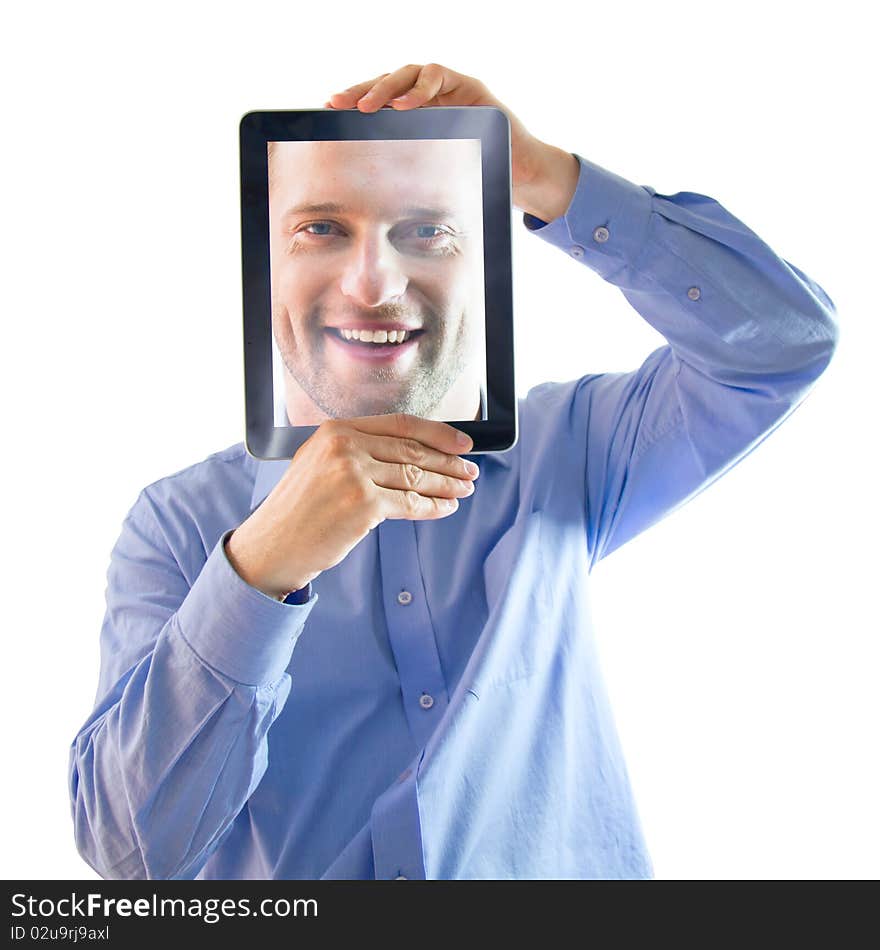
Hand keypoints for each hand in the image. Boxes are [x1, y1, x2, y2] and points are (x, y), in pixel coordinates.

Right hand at [225, 414, 479, 598]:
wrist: (274, 544)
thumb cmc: (299, 510)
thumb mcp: (320, 464)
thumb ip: (358, 451)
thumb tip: (410, 454)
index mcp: (336, 430)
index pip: (399, 424)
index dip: (437, 433)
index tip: (461, 442)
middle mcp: (345, 446)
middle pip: (412, 450)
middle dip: (448, 462)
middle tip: (470, 471)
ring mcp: (354, 474)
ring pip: (415, 476)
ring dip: (446, 485)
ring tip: (464, 489)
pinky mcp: (363, 504)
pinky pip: (410, 503)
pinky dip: (433, 507)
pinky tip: (446, 508)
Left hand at [324, 63, 575, 216]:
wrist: (518, 176)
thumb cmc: (475, 181)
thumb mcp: (430, 181)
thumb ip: (403, 179)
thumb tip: (362, 214)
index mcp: (413, 119)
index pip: (376, 104)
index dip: (352, 105)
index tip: (327, 113)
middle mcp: (427, 98)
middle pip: (385, 85)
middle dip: (360, 93)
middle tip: (339, 105)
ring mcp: (447, 88)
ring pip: (406, 74)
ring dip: (384, 88)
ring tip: (368, 106)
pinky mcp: (466, 84)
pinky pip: (437, 76)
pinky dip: (420, 88)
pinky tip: (405, 105)